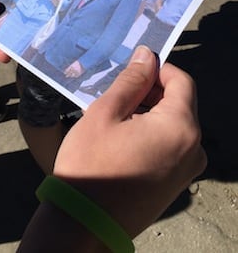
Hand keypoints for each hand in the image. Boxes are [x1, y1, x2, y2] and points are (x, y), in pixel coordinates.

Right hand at [54, 46, 206, 238]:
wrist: (84, 223)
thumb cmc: (91, 162)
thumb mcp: (106, 112)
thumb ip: (132, 81)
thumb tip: (148, 55)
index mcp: (180, 127)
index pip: (182, 81)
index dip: (158, 68)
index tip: (133, 69)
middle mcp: (193, 148)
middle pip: (181, 103)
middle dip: (152, 91)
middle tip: (119, 91)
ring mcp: (187, 170)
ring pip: (175, 124)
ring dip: (150, 112)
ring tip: (117, 114)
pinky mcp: (177, 184)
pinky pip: (172, 145)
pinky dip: (153, 132)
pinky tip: (124, 137)